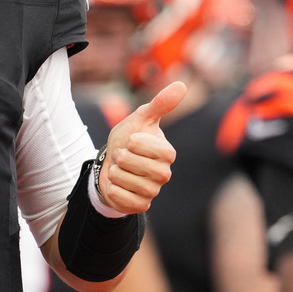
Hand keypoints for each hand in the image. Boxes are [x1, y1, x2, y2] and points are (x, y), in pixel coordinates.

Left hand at [101, 81, 185, 214]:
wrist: (110, 163)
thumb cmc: (128, 139)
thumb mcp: (140, 118)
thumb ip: (160, 104)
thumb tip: (182, 85)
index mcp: (168, 153)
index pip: (149, 148)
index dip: (133, 143)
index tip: (131, 141)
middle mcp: (164, 174)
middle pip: (136, 165)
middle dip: (121, 157)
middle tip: (122, 155)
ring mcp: (153, 192)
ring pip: (126, 182)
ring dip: (114, 172)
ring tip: (119, 169)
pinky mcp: (141, 206)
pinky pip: (121, 199)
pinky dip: (113, 189)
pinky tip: (117, 185)